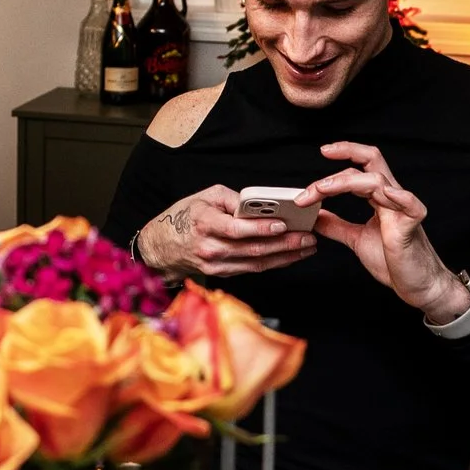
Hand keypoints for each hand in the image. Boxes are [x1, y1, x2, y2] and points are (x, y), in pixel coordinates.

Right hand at [135, 185, 319, 278]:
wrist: (162, 246)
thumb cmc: (185, 216)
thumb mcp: (204, 196)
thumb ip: (233, 199)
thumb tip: (261, 203)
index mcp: (204, 223)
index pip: (235, 229)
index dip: (260, 228)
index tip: (282, 225)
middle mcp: (210, 247)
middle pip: (252, 249)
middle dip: (284, 244)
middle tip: (307, 237)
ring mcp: (216, 264)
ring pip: (256, 263)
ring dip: (285, 256)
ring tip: (306, 247)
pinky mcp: (222, 273)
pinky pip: (252, 269)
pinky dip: (274, 263)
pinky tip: (290, 256)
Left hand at [301, 142, 469, 321]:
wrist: (417, 286)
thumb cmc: (392, 261)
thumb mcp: (356, 239)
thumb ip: (337, 226)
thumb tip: (315, 216)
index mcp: (379, 198)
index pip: (362, 166)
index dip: (344, 154)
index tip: (323, 151)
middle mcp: (391, 198)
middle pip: (373, 161)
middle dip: (347, 153)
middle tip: (323, 154)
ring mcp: (402, 211)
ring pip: (378, 181)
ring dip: (345, 182)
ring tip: (322, 189)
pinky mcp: (410, 228)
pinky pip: (411, 207)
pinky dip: (400, 197)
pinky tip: (387, 193)